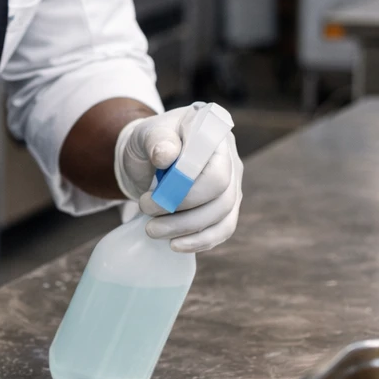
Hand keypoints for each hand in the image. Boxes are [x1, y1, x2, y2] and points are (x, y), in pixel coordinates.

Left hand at [113, 105, 242, 252]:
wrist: (149, 156)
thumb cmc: (151, 141)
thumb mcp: (146, 133)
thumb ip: (156, 139)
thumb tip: (166, 155)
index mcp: (214, 135)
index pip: (214, 167)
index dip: (187, 186)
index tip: (154, 193)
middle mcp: (230, 160)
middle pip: (220, 195)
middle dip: (182, 211)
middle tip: (146, 209)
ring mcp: (232, 184)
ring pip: (222, 216)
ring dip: (186, 229)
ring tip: (153, 230)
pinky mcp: (227, 207)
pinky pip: (223, 229)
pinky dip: (200, 241)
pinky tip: (176, 245)